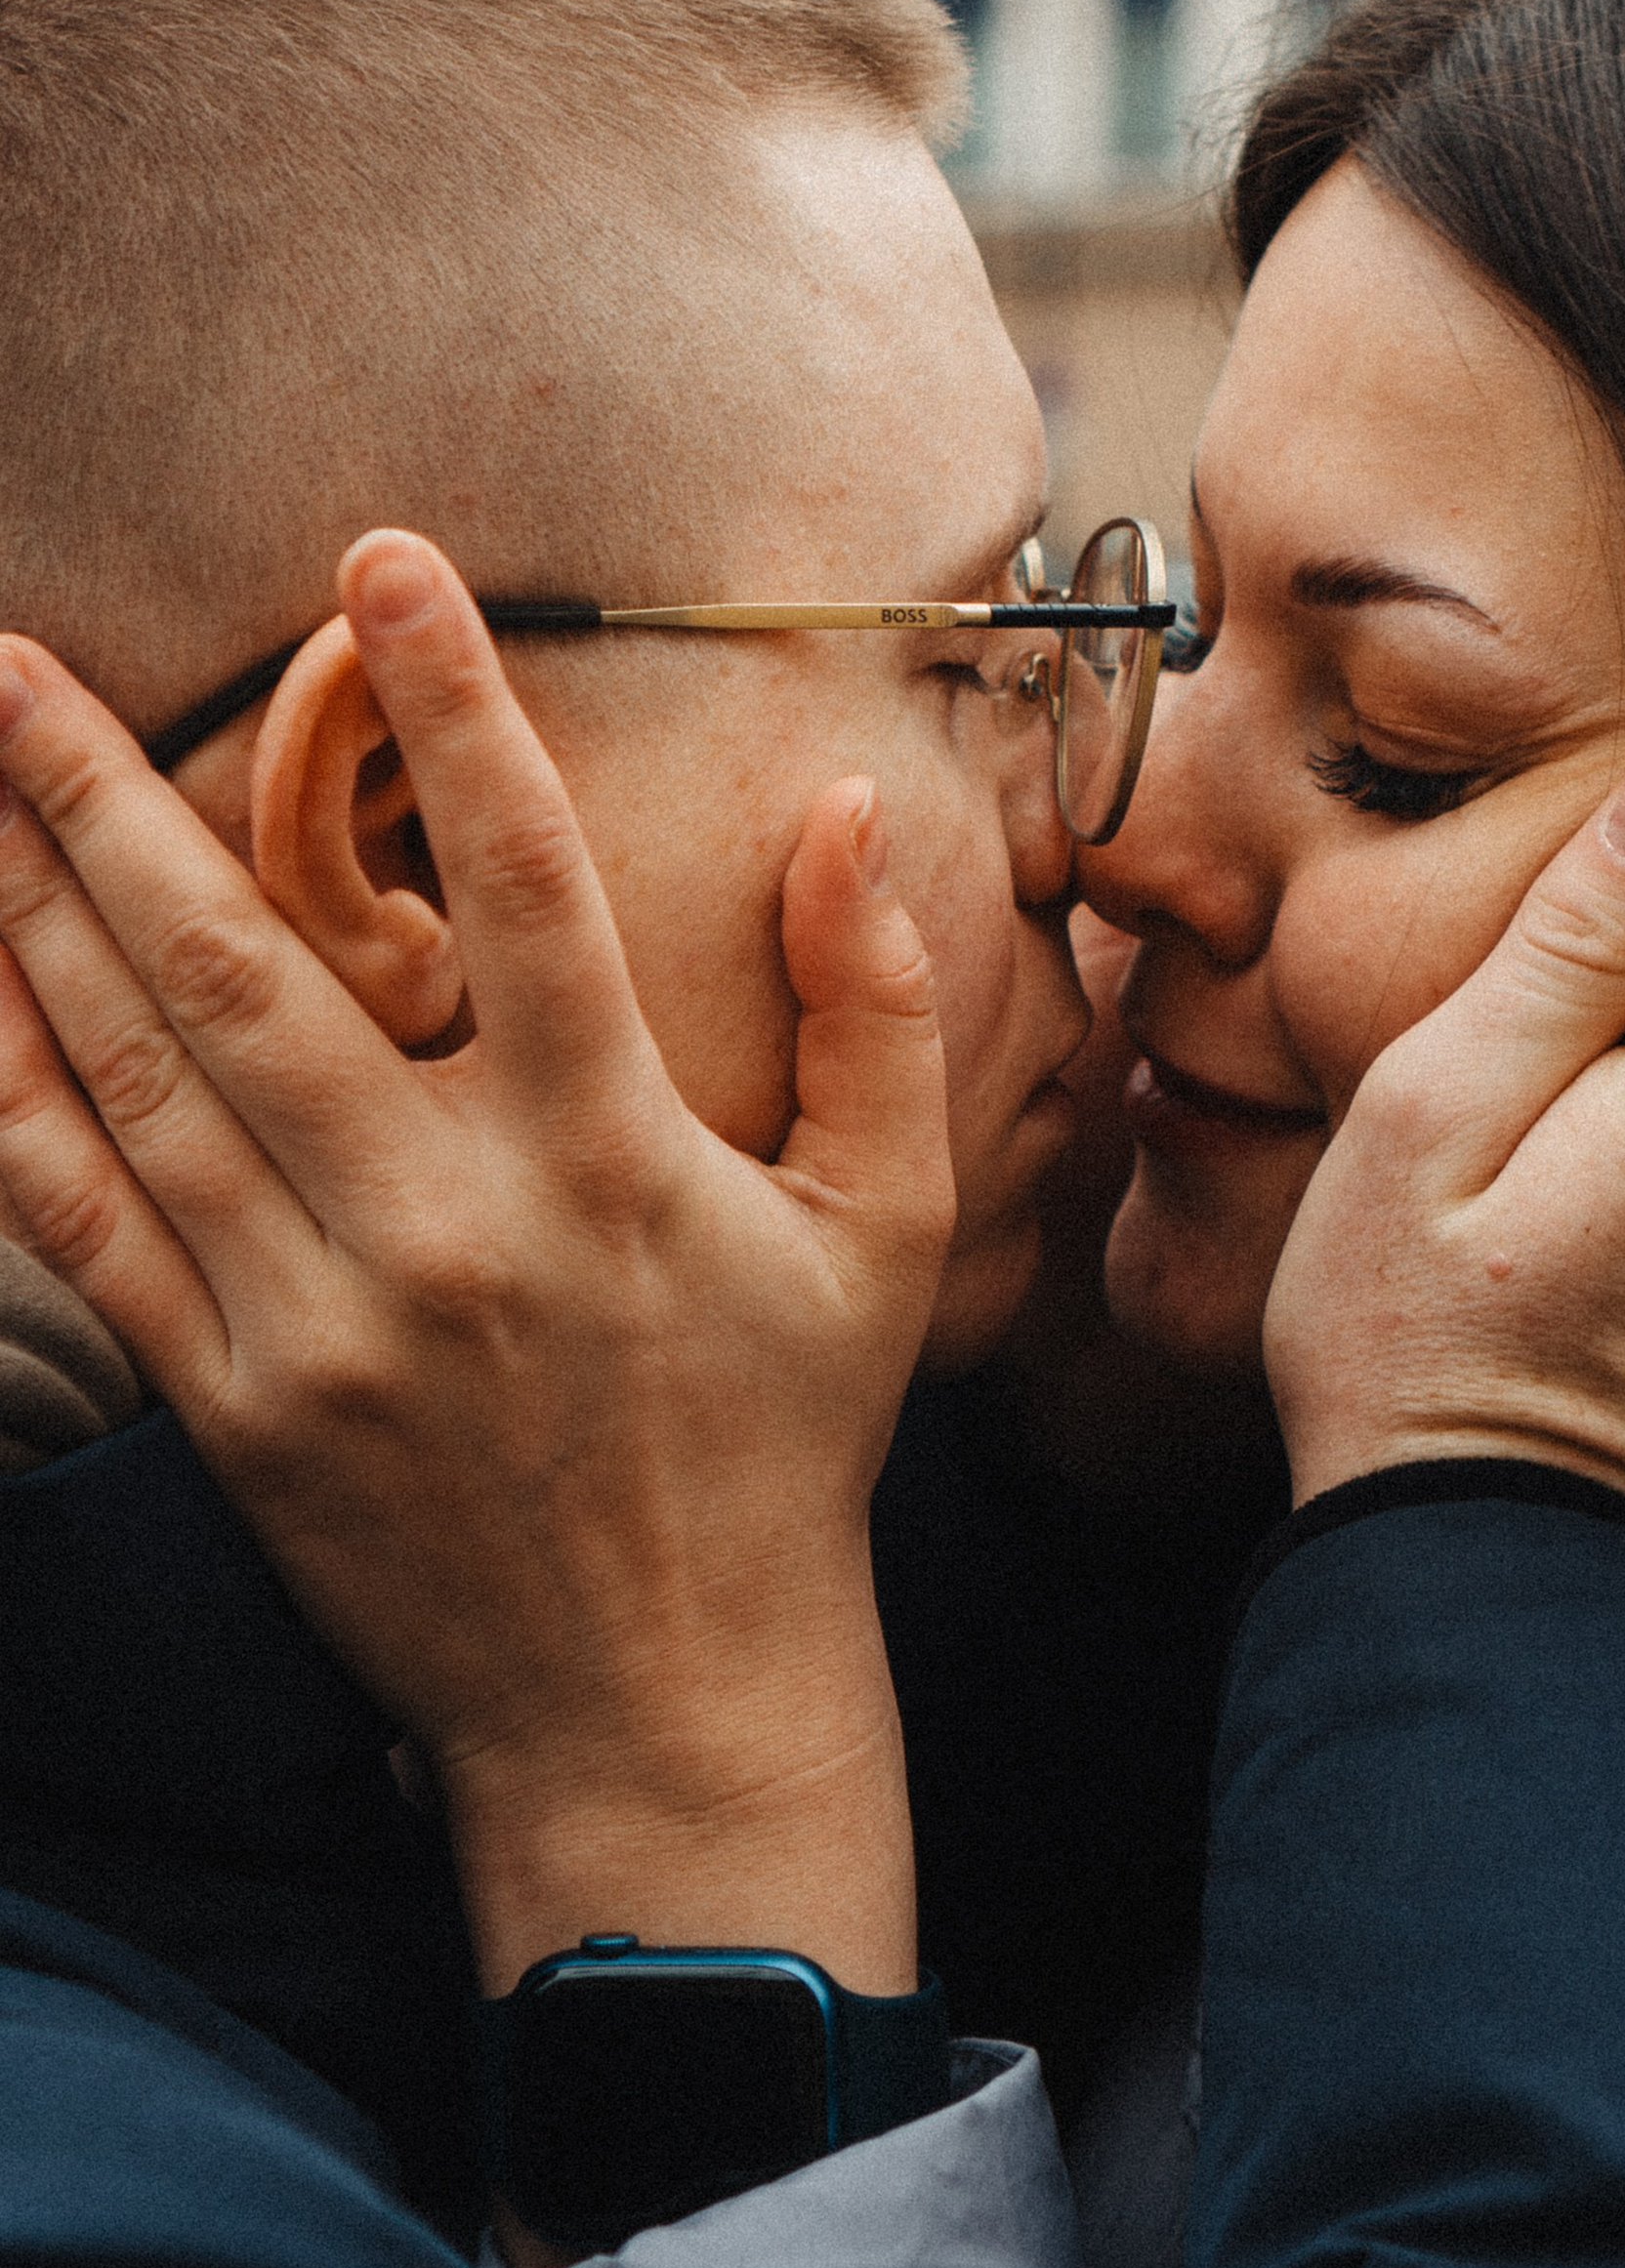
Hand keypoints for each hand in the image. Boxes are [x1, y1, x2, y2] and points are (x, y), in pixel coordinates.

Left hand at [0, 532, 950, 1995]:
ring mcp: (318, 1320)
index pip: (522, 883)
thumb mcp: (892, 1226)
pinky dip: (9, 1098)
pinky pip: (85, 1225)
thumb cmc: (784, 1440)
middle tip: (8, 653)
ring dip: (37, 908)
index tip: (379, 560)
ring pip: (139, 1076)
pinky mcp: (231, 1402)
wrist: (659, 1707)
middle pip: (247, 963)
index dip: (452, 708)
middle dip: (107, 791)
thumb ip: (877, 1009)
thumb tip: (843, 808)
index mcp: (612, 1158)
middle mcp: (446, 1223)